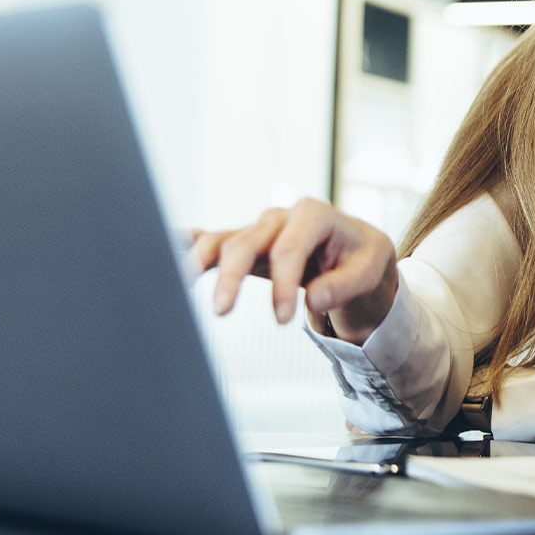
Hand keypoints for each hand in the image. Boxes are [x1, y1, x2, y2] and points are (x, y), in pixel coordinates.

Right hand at [188, 197, 398, 343]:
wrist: (355, 249)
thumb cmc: (362, 258)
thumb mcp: (370, 270)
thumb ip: (345, 284)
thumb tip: (314, 299)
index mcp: (314, 215)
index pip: (289, 249)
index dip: (283, 284)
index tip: (282, 319)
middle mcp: (280, 217)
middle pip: (246, 242)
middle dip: (231, 276)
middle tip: (221, 313)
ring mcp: (259, 229)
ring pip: (222, 240)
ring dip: (198, 262)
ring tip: (177, 284)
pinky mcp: (246, 244)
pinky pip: (212, 240)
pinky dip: (187, 244)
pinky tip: (164, 248)